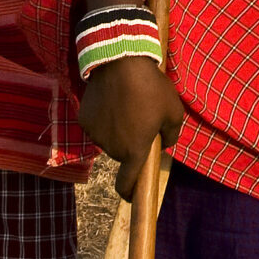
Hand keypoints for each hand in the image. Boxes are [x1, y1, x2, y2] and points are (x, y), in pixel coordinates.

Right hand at [78, 57, 185, 194]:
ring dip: (117, 130)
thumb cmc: (151, 87)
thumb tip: (165, 144)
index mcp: (135, 150)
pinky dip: (104, 118)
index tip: (131, 197)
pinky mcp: (84, 120)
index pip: (128, 183)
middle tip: (141, 119)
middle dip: (131, 144)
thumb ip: (172, 135)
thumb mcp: (174, 111)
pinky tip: (112, 99)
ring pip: (109, 140)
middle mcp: (112, 148)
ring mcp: (95, 135)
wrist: (120, 62)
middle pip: (122, 154)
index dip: (130, 193)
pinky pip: (97, 125)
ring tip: (127, 104)